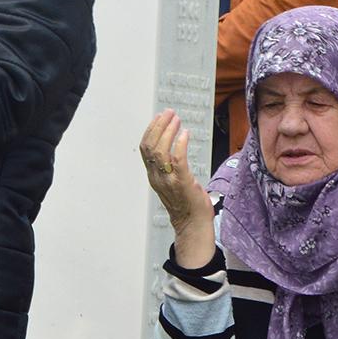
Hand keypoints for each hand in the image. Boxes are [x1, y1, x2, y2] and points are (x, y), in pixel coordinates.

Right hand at [141, 110, 214, 267]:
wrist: (193, 225)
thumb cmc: (185, 203)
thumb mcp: (171, 182)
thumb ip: (168, 167)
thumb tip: (173, 145)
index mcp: (153, 176)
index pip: (145, 148)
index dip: (151, 130)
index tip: (160, 117)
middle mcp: (157, 177)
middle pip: (151, 146)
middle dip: (159, 126)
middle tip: (170, 113)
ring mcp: (168, 181)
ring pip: (161, 151)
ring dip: (169, 131)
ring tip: (177, 120)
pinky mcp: (182, 183)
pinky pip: (177, 160)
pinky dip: (180, 144)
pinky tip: (185, 134)